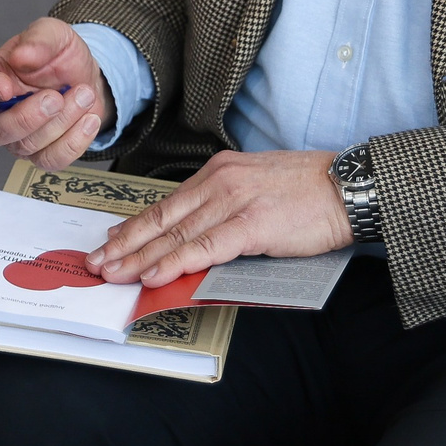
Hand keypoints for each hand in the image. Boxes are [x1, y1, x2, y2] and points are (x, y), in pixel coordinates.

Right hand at [0, 17, 107, 171]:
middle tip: (55, 97)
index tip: (5, 87)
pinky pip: (51, 160)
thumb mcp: (53, 33)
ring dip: (61, 122)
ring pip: (27, 146)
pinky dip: (74, 140)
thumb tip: (21, 56)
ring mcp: (18, 137)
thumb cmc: (60, 55)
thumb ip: (38, 40)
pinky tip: (89, 118)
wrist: (86, 77)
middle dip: (26, 118)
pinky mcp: (42, 153)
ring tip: (83, 94)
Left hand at [88, 150, 351, 286]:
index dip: (136, 225)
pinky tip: (153, 274)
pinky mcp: (251, 225)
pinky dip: (175, 262)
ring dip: (140, 257)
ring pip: (176, 235)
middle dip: (125, 243)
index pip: (168, 203)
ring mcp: (234, 202)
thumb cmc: (308, 189)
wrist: (348, 185)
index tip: (113, 240)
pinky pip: (204, 248)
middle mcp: (219, 182)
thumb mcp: (256, 186)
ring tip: (113, 273)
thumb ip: (225, 206)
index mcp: (219, 171)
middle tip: (97, 261)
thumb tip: (196, 235)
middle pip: (163, 218)